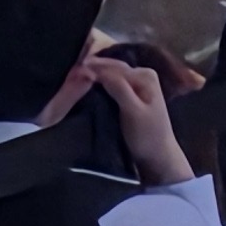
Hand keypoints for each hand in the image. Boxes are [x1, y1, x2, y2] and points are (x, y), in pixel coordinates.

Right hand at [66, 50, 194, 187]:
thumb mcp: (134, 112)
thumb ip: (119, 88)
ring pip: (110, 73)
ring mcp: (137, 82)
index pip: (113, 67)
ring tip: (72, 75)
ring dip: (93, 73)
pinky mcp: (131, 93)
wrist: (158, 158)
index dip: (92, 67)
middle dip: (90, 67)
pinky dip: (98, 81)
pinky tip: (84, 83)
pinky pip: (111, 82)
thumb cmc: (147, 137)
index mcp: (145, 75)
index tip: (71, 71)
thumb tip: (97, 69)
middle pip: (111, 67)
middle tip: (68, 71)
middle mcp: (142, 73)